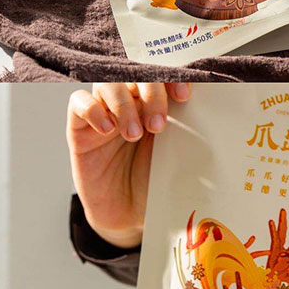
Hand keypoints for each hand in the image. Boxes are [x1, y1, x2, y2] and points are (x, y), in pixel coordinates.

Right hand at [67, 74, 187, 244]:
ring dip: (123, 105)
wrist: (128, 215)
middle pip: (134, 73)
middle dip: (150, 92)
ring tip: (133, 134)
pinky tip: (107, 131)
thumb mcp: (175, 157)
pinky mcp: (79, 128)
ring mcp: (103, 113)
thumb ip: (185, 132)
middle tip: (158, 124)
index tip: (184, 95)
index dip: (172, 76)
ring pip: (107, 83)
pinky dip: (93, 110)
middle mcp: (128, 102)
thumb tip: (209, 115)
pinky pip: (78, 102)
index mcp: (155, 103)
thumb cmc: (153, 184)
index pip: (161, 74)